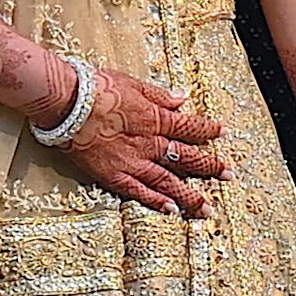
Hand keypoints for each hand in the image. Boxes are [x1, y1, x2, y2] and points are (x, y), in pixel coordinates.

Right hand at [62, 68, 228, 215]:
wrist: (66, 103)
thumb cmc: (96, 88)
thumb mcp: (132, 84)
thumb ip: (159, 95)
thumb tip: (182, 98)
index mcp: (156, 118)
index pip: (190, 126)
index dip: (209, 130)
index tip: (224, 133)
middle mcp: (149, 144)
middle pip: (186, 158)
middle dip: (210, 166)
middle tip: (230, 175)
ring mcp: (132, 162)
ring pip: (168, 181)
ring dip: (190, 195)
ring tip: (207, 209)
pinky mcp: (113, 175)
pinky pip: (139, 191)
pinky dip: (156, 201)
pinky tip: (171, 210)